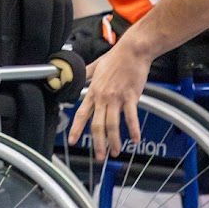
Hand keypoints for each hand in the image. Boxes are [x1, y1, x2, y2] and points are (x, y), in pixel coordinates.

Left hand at [68, 38, 152, 160]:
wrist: (132, 51)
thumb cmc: (115, 57)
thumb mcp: (95, 65)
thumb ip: (85, 74)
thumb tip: (75, 76)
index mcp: (93, 91)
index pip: (81, 114)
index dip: (76, 129)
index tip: (73, 141)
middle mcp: (103, 97)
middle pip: (97, 125)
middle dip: (97, 143)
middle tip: (98, 157)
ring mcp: (116, 98)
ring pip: (112, 125)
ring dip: (114, 141)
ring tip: (115, 152)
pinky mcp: (131, 97)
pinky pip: (131, 117)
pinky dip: (133, 129)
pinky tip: (135, 140)